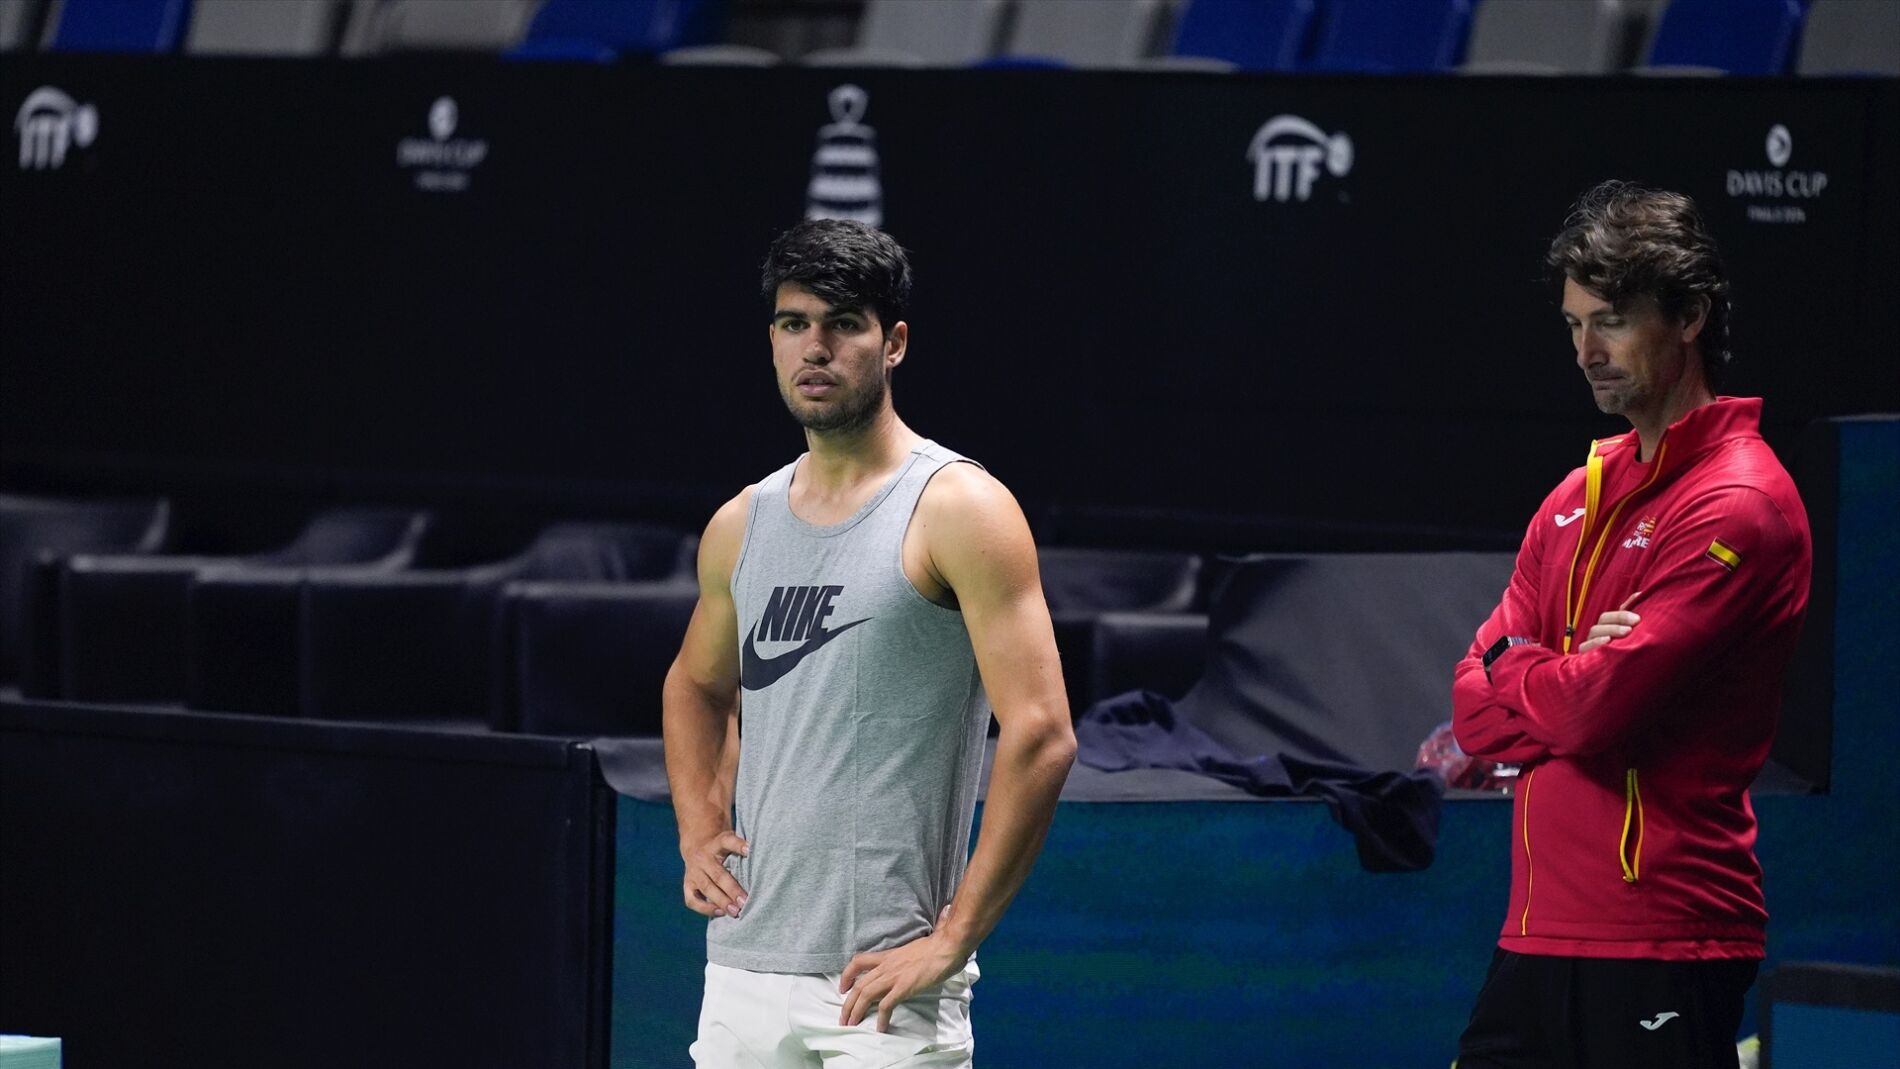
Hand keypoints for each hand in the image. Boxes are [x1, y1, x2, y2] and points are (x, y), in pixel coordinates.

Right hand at [680, 830, 748, 918]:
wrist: (696, 847)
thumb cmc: (722, 849)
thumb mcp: (730, 840)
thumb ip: (741, 849)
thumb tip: (763, 862)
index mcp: (717, 843)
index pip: (727, 841)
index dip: (738, 845)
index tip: (750, 850)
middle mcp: (703, 858)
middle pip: (718, 875)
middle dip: (732, 890)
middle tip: (744, 901)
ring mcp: (694, 872)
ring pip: (707, 888)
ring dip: (722, 901)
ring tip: (735, 911)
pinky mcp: (687, 885)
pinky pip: (692, 900)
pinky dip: (705, 908)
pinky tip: (720, 912)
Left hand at [838, 910, 967, 1031]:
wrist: (947, 946)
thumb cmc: (936, 947)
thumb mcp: (912, 951)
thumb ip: (904, 960)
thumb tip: (905, 967)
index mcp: (888, 956)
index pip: (859, 961)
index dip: (847, 975)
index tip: (843, 988)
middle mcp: (886, 966)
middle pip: (859, 985)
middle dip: (847, 1003)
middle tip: (843, 1018)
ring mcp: (894, 977)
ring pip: (866, 994)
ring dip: (856, 1011)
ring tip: (852, 1023)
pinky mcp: (904, 987)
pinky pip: (886, 1005)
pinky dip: (881, 1018)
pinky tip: (880, 1027)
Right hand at [1577, 593, 1641, 652]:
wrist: (1612, 686)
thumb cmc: (1624, 655)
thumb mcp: (1631, 636)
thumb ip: (1631, 616)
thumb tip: (1639, 594)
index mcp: (1608, 628)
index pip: (1613, 615)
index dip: (1624, 612)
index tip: (1639, 615)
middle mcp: (1598, 634)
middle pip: (1604, 619)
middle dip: (1620, 618)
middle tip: (1636, 621)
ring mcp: (1590, 643)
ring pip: (1595, 631)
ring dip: (1612, 629)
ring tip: (1628, 631)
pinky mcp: (1584, 655)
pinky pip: (1585, 646)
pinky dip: (1596, 642)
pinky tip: (1608, 641)